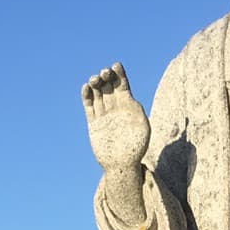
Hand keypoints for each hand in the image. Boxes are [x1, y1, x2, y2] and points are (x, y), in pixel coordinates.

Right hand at [82, 63, 150, 177]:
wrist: (121, 164)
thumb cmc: (136, 148)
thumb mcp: (143, 128)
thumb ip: (138, 112)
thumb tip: (132, 100)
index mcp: (128, 106)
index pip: (123, 84)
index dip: (119, 74)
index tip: (116, 65)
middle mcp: (115, 107)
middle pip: (109, 85)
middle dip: (106, 76)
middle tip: (105, 72)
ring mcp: (104, 114)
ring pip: (98, 93)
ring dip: (95, 83)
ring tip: (95, 79)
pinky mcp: (94, 122)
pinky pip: (89, 105)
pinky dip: (86, 95)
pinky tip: (86, 87)